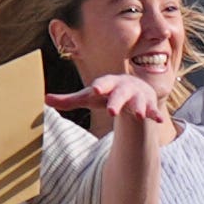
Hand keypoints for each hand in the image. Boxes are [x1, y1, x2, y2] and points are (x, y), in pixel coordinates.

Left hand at [46, 73, 169, 126]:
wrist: (134, 90)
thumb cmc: (106, 94)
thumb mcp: (89, 97)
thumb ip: (69, 100)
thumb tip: (44, 99)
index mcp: (107, 84)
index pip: (102, 84)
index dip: (99, 87)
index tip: (94, 90)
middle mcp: (123, 88)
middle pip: (119, 94)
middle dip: (116, 101)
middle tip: (112, 111)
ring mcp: (137, 96)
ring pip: (138, 102)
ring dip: (138, 108)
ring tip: (138, 115)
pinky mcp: (148, 105)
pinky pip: (152, 110)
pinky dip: (155, 114)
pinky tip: (159, 120)